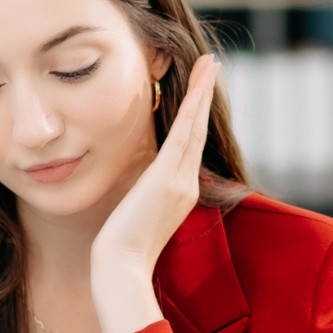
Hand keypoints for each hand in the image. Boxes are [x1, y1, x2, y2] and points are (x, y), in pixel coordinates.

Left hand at [89, 55, 218, 332]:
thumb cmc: (120, 251)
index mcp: (179, 193)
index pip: (189, 147)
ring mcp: (180, 180)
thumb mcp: (133, 216)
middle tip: (213, 65)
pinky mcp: (167, 177)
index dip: (196, 117)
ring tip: (211, 63)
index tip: (198, 92)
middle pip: (198, 131)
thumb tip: (136, 185)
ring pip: (196, 126)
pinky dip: (194, 104)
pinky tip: (200, 80)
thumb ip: (141, 196)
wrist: (120, 270)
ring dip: (203, 92)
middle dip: (204, 96)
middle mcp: (186, 184)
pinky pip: (185, 132)